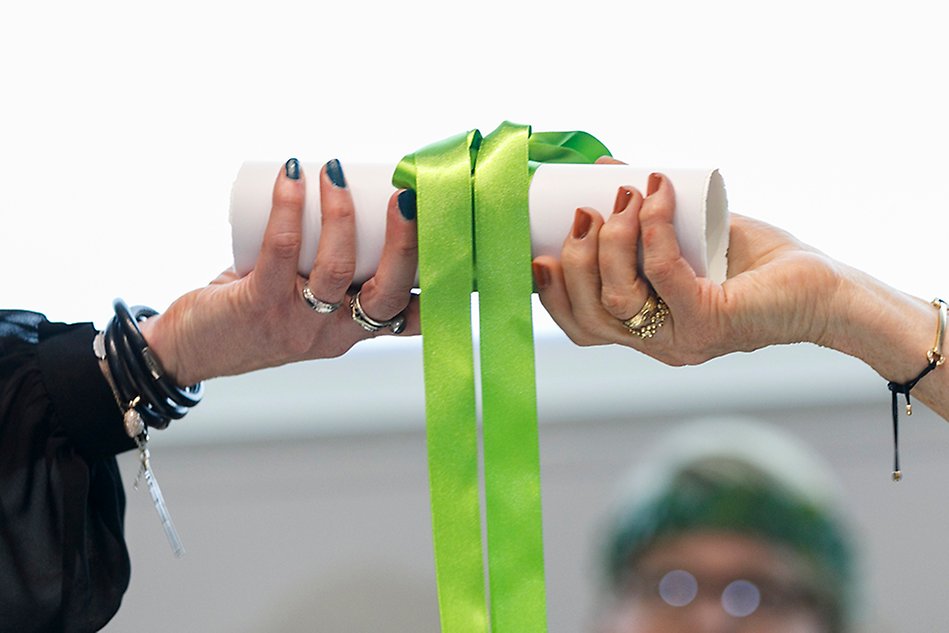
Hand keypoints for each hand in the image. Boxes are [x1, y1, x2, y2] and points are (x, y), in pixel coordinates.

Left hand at [140, 159, 418, 384]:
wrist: (191, 348)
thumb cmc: (258, 312)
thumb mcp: (310, 303)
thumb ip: (337, 269)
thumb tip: (357, 190)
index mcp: (356, 330)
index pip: (413, 317)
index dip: (442, 282)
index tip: (456, 238)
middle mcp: (336, 333)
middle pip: (388, 293)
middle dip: (405, 243)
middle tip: (406, 196)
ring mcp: (299, 322)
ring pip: (336, 270)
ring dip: (341, 214)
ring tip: (335, 171)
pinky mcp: (259, 304)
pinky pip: (281, 251)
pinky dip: (288, 208)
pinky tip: (291, 176)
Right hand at [532, 170, 840, 365]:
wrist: (826, 288)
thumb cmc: (758, 263)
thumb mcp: (691, 237)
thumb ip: (651, 215)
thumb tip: (606, 167)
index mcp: (646, 332)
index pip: (581, 328)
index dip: (552, 294)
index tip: (540, 251)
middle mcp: (660, 344)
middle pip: (589, 317)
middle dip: (576, 260)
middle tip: (586, 210)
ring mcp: (684, 338)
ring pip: (617, 299)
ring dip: (612, 240)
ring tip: (626, 197)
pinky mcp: (712, 320)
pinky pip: (665, 274)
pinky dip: (654, 229)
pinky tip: (659, 195)